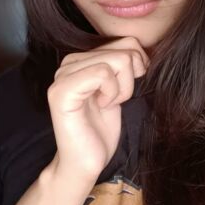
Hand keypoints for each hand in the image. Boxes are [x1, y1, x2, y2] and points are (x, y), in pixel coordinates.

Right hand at [46, 36, 149, 184]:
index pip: (126, 42)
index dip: (139, 65)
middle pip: (124, 50)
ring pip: (115, 60)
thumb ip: (123, 65)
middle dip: (130, 79)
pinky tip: (102, 106)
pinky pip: (102, 73)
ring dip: (122, 87)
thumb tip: (141, 49)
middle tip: (115, 100)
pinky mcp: (62, 91)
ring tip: (108, 103)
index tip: (127, 89)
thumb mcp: (118, 89)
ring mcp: (62, 75)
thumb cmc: (101, 130)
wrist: (85, 162)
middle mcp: (68, 63)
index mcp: (81, 59)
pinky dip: (111, 92)